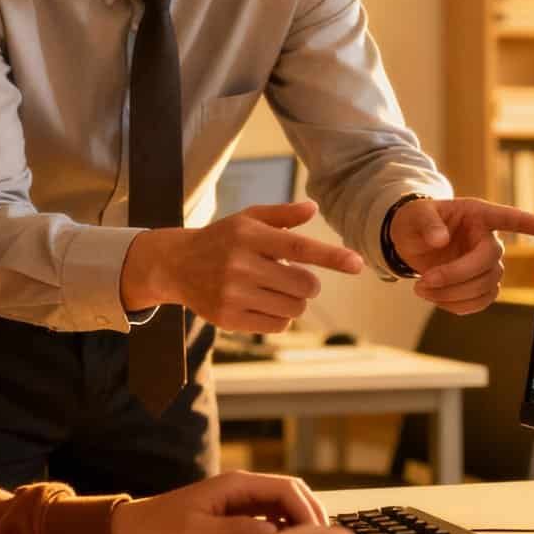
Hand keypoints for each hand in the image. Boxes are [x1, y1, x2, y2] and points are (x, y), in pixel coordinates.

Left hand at [111, 470, 353, 533]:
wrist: (130, 532)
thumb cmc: (158, 532)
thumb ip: (236, 532)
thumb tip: (274, 531)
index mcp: (236, 485)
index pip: (287, 489)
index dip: (308, 512)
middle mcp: (241, 489)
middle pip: (290, 495)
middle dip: (310, 516)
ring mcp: (238, 503)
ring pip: (282, 508)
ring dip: (298, 524)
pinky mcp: (233, 518)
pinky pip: (268, 521)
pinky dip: (282, 532)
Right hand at [120, 201, 363, 332]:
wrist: (177, 265)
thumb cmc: (222, 238)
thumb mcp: (248, 219)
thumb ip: (282, 216)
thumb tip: (313, 208)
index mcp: (249, 235)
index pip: (298, 247)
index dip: (331, 256)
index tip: (357, 264)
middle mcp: (240, 264)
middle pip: (303, 285)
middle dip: (307, 284)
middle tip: (292, 277)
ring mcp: (233, 293)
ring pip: (293, 309)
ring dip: (294, 302)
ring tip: (274, 290)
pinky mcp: (228, 318)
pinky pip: (276, 325)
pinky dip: (279, 317)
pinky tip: (263, 304)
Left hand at [390, 197, 533, 314]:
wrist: (411, 241)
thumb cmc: (416, 220)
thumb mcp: (415, 214)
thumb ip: (427, 223)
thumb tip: (440, 240)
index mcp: (477, 215)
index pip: (508, 218)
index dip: (529, 223)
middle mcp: (488, 239)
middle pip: (489, 263)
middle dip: (456, 276)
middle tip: (422, 282)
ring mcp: (486, 264)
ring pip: (486, 287)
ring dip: (453, 295)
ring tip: (421, 289)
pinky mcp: (481, 284)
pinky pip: (479, 302)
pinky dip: (456, 305)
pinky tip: (434, 297)